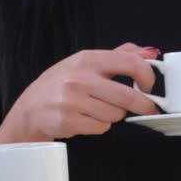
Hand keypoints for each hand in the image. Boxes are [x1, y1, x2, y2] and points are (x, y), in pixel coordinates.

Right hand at [0, 43, 160, 142]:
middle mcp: (79, 78)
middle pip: (127, 96)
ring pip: (115, 115)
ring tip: (96, 109)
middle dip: (143, 105)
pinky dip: (100, 126)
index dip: (146, 75)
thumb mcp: (87, 62)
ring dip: (113, 115)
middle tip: (148, 108)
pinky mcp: (69, 121)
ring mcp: (73, 101)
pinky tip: (86, 119)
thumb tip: (150, 53)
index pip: (129, 62)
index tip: (149, 85)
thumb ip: (120, 55)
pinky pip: (102, 128)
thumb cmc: (62, 84)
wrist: (30, 108)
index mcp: (87, 59)